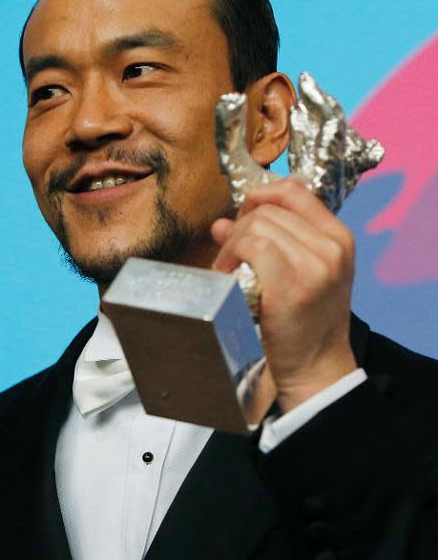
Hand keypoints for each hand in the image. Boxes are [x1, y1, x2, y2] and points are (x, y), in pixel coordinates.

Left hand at [211, 177, 356, 414]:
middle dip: (239, 227)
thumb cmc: (306, 322)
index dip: (261, 196)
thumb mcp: (303, 273)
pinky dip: (231, 257)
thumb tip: (220, 224)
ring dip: (231, 245)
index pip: (295, 191)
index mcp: (339, 237)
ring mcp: (316, 264)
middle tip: (229, 256)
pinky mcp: (293, 283)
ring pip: (257, 226)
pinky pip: (252, 247)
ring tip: (228, 270)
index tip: (243, 216)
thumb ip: (270, 242)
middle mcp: (332, 246)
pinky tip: (228, 277)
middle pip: (269, 209)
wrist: (317, 368)